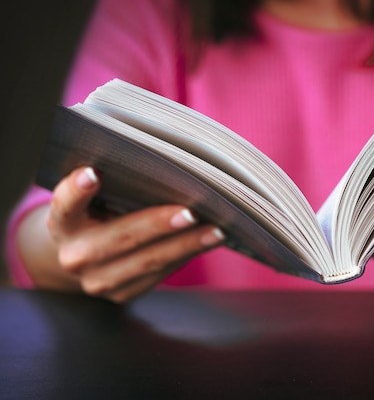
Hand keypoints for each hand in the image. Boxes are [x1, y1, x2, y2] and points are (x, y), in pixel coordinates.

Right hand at [42, 166, 223, 302]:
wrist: (83, 258)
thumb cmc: (96, 216)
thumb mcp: (92, 202)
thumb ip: (114, 189)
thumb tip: (169, 173)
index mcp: (63, 223)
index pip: (65, 205)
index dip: (77, 191)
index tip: (94, 174)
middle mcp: (75, 255)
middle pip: (122, 237)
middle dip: (160, 225)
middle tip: (191, 213)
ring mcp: (98, 281)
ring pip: (148, 261)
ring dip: (187, 245)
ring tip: (215, 231)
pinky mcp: (122, 295)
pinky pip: (159, 273)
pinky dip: (186, 255)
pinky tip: (207, 242)